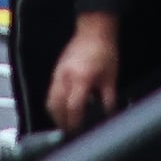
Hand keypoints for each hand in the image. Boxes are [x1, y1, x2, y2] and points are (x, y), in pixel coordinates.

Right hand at [46, 14, 122, 130]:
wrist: (95, 29)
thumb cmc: (105, 51)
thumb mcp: (111, 77)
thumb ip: (108, 99)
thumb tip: (108, 115)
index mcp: (80, 79)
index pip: (73, 108)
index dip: (75, 123)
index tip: (78, 131)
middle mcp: (65, 77)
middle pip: (55, 107)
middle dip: (61, 122)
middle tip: (70, 131)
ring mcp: (58, 73)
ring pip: (49, 100)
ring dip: (56, 114)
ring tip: (66, 121)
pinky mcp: (56, 70)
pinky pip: (51, 91)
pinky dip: (55, 102)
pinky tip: (65, 106)